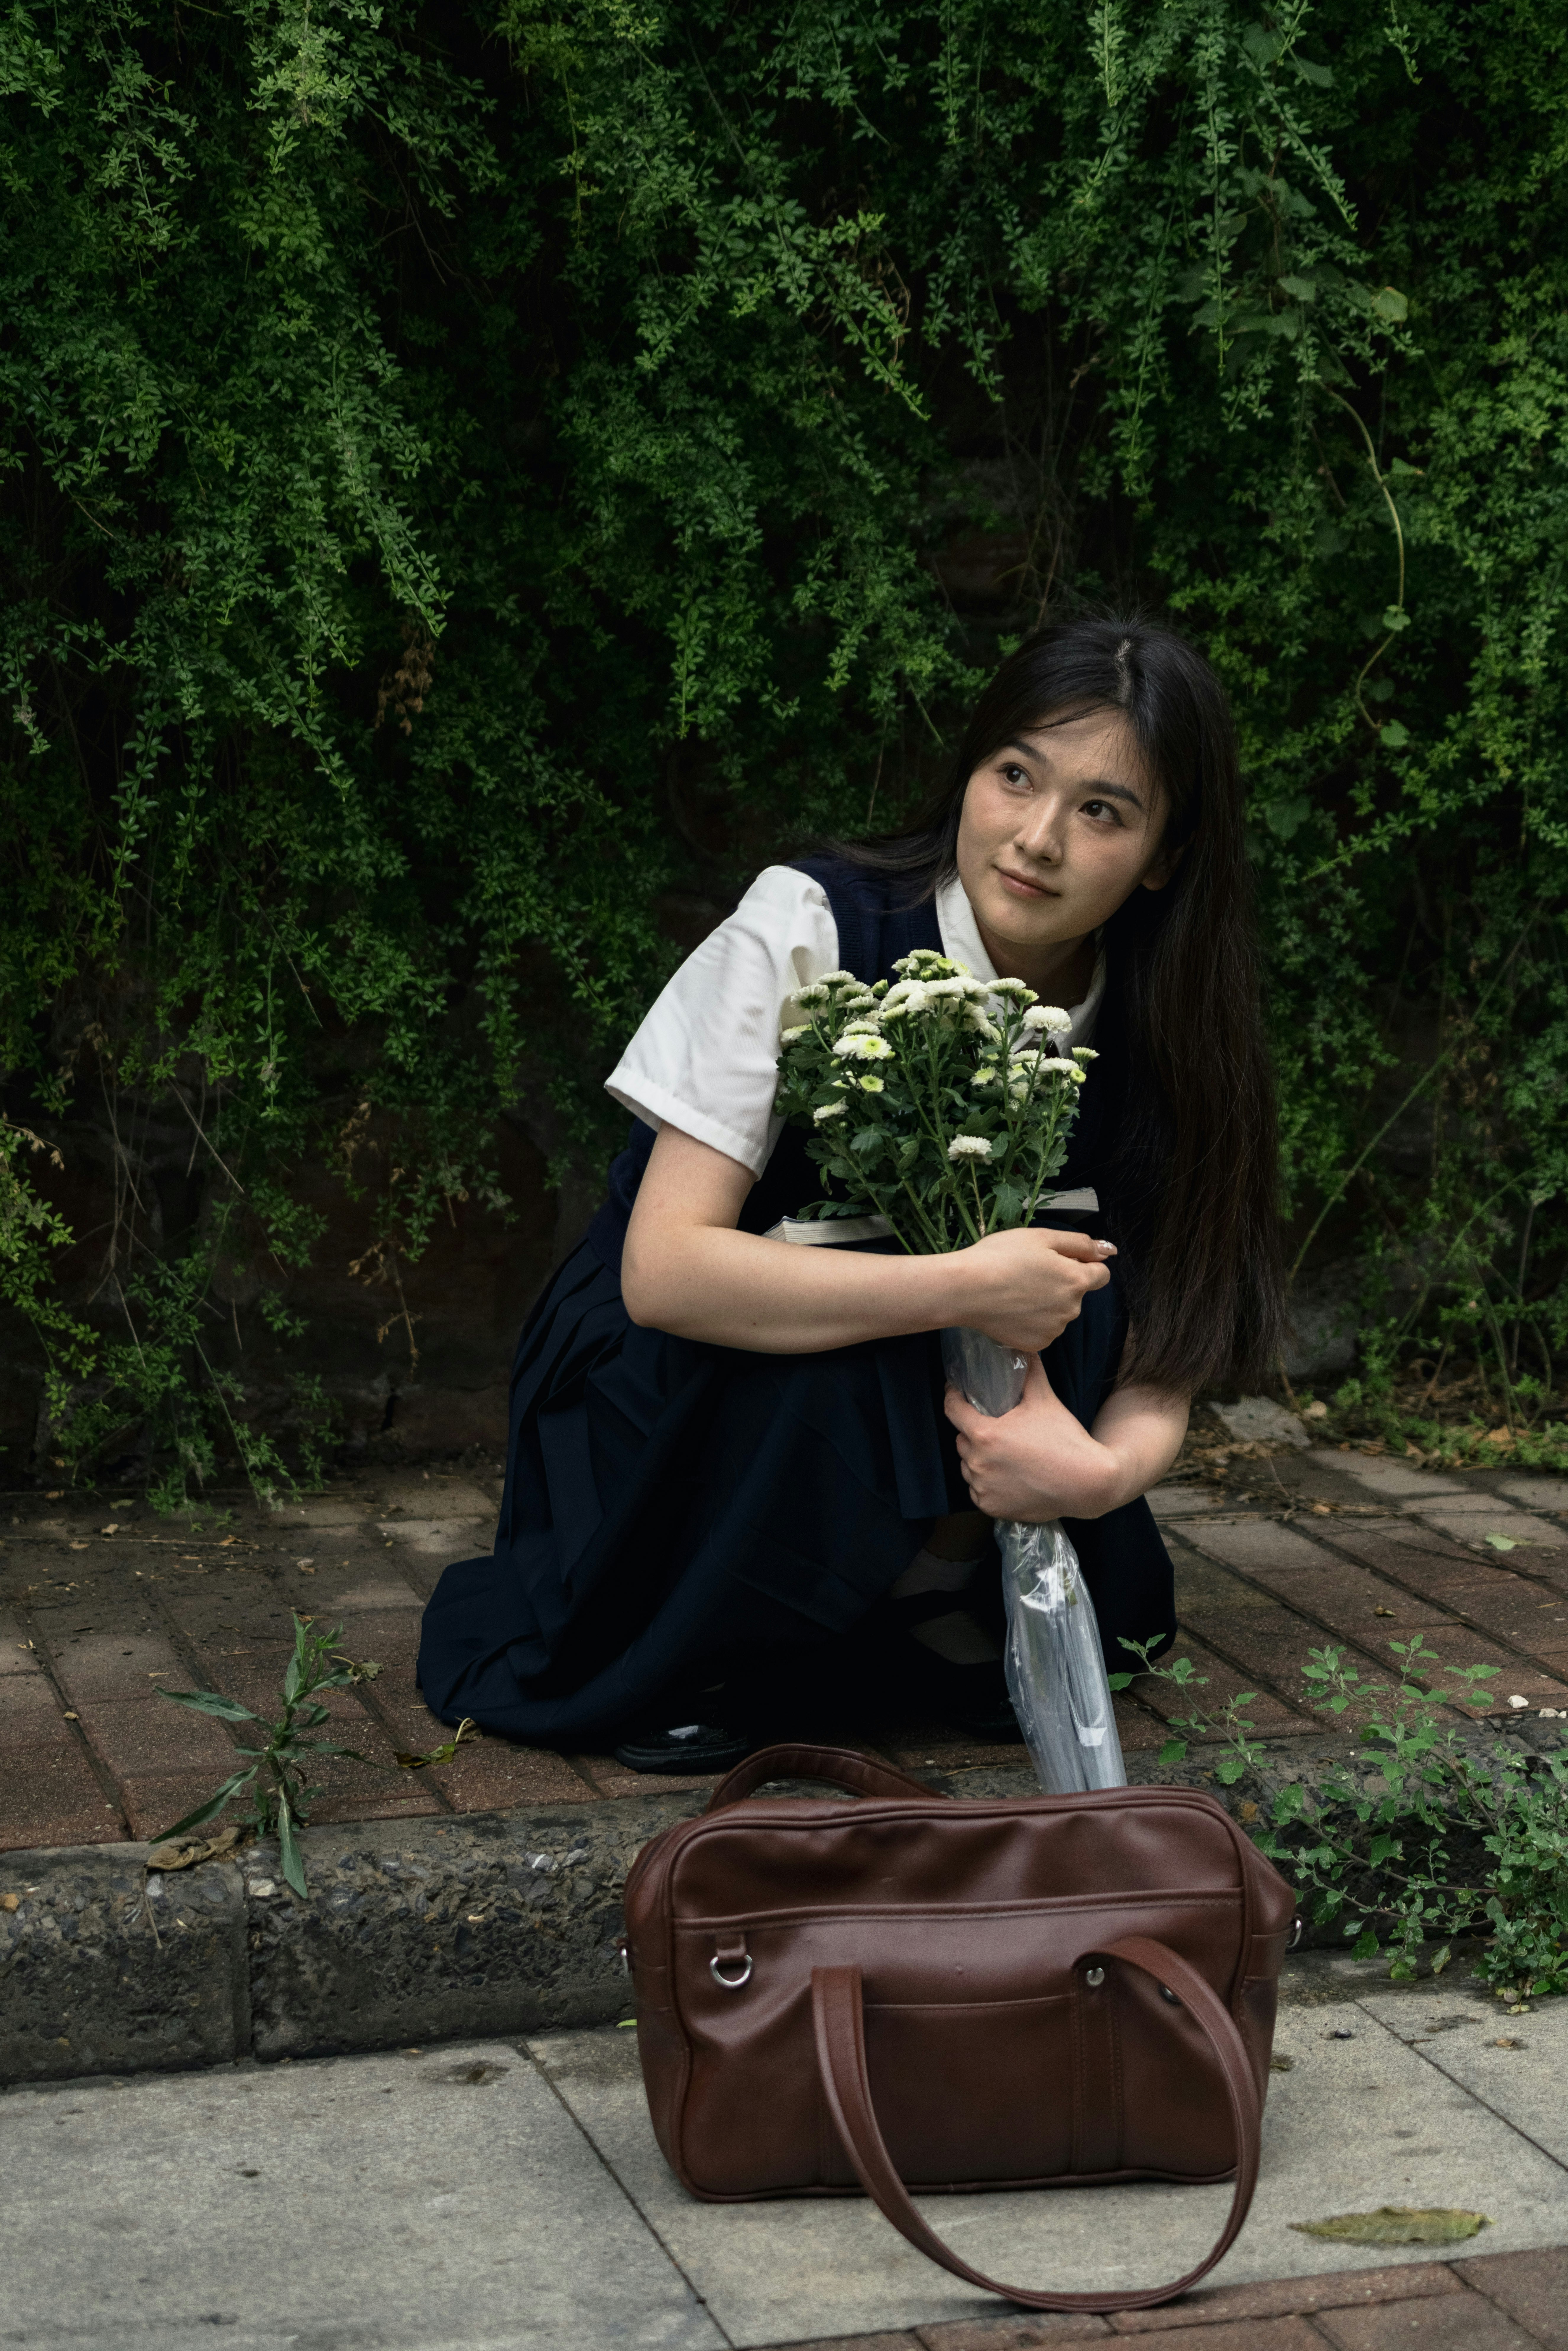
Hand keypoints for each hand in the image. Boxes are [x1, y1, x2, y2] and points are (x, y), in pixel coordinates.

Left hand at [945, 1355, 1121, 1520]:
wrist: (1086, 1483)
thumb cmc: (1064, 1440)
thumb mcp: (1045, 1400)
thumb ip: (1030, 1372)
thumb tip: (1027, 1347)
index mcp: (984, 1434)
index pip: (952, 1410)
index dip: (953, 1397)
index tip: (956, 1392)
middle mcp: (977, 1463)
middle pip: (962, 1440)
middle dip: (972, 1431)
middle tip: (992, 1426)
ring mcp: (983, 1488)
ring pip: (968, 1467)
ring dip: (978, 1458)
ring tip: (1001, 1453)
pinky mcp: (991, 1507)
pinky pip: (978, 1491)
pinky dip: (986, 1484)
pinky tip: (1005, 1476)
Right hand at [949, 1227, 1114, 1354]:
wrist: (966, 1289)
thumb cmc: (1001, 1257)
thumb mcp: (1041, 1237)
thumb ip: (1079, 1243)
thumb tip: (1108, 1250)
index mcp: (1076, 1280)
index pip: (1101, 1275)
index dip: (1083, 1264)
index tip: (1058, 1260)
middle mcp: (1071, 1309)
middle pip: (1076, 1294)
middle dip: (1061, 1283)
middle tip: (1029, 1272)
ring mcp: (1054, 1330)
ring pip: (1059, 1312)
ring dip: (1047, 1302)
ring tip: (1017, 1291)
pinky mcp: (1036, 1344)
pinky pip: (1043, 1329)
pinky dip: (1032, 1320)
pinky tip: (1012, 1309)